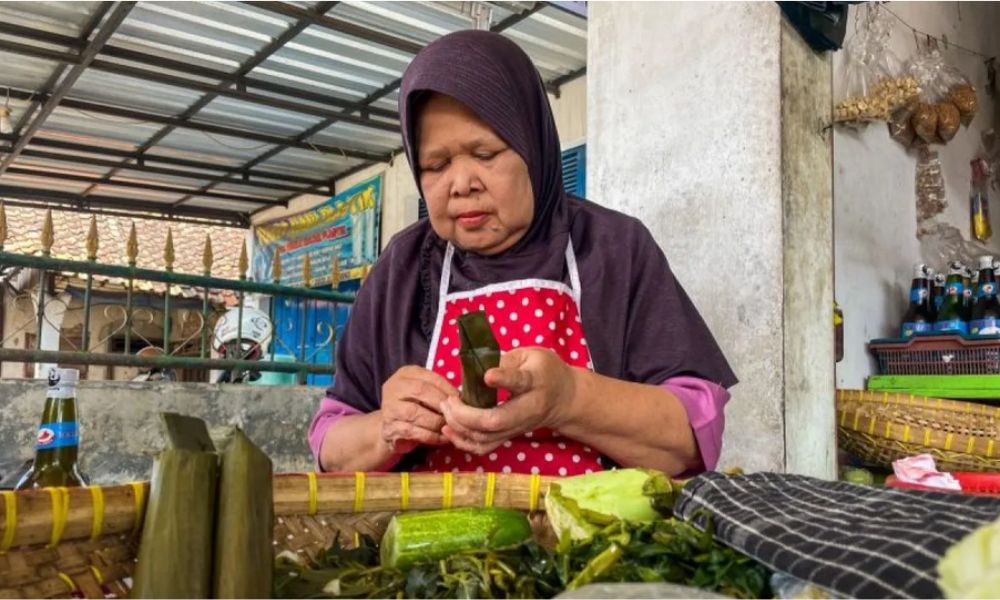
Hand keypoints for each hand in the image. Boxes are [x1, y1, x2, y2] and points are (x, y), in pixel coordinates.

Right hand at [380, 365, 457, 454]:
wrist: (393, 429)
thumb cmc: (416, 407)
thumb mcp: (426, 393)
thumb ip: (439, 391)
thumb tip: (462, 398)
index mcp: (406, 374)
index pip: (430, 377)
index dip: (448, 388)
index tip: (460, 399)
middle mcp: (394, 387)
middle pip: (421, 391)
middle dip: (442, 404)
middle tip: (457, 414)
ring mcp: (389, 408)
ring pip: (416, 412)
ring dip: (437, 421)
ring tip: (451, 427)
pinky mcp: (390, 428)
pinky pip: (413, 431)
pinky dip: (431, 436)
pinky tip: (443, 438)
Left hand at [441, 347, 576, 454]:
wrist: (566, 399)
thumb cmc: (546, 371)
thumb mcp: (532, 354)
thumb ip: (507, 360)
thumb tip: (479, 371)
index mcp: (535, 382)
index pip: (519, 382)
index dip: (503, 379)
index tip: (487, 376)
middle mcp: (527, 409)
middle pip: (495, 420)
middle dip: (466, 414)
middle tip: (449, 400)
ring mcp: (517, 427)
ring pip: (486, 438)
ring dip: (460, 427)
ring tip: (446, 409)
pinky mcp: (509, 436)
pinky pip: (484, 447)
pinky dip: (463, 441)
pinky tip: (449, 428)